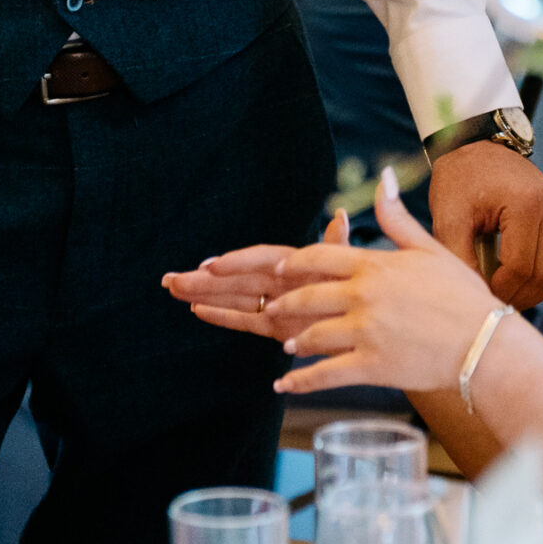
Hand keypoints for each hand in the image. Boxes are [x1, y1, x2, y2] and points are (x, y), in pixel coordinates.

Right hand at [163, 209, 350, 338]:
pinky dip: (222, 316)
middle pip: (236, 279)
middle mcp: (280, 280)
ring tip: (173, 289)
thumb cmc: (363, 288)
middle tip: (171, 279)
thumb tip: (340, 217)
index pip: (259, 259)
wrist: (372, 321)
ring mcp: (275, 302)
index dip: (235, 262)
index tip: (210, 265)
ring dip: (204, 294)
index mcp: (295, 262)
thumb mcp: (352, 266)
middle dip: (204, 279)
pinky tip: (197, 310)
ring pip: (233, 297)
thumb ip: (337, 247)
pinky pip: (245, 320)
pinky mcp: (276, 326)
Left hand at [265, 174, 496, 394]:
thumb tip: (384, 175)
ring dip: (296, 341)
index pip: (321, 256)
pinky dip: (301, 381)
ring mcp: (365, 332)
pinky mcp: (372, 366)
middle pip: (309, 296)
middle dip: (286, 303)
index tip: (282, 268)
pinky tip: (284, 385)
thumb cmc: (464, 296)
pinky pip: (326, 374)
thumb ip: (397, 217)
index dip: (297, 262)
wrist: (485, 344)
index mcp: (375, 265)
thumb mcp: (430, 248)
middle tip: (272, 308)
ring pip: (314, 335)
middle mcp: (363, 296)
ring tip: (287, 346)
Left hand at [427, 141, 542, 308]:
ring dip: (532, 287)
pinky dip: (539, 272)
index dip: (503, 290)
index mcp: (526, 202)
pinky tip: (514, 272)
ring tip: (503, 288)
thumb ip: (458, 258)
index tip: (482, 296)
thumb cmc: (458, 179)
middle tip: (494, 301)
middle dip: (520, 294)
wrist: (475, 146)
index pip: (521, 266)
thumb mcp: (448, 218)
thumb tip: (475, 297)